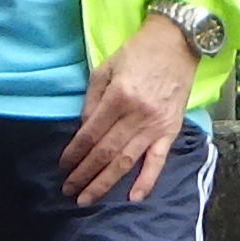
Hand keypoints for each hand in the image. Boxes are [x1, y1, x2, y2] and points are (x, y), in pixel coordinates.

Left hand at [58, 15, 200, 206]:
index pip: (90, 134)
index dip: (74, 153)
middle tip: (68, 190)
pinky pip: (158, 160)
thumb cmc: (137, 53)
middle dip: (84, 174)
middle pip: (105, 152)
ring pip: (126, 161)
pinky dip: (146, 181)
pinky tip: (133, 198)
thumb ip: (92, 100)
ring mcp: (155, 125)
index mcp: (118, 97)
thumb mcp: (105, 68)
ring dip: (105, 182)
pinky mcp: (171, 130)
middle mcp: (137, 115)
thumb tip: (83, 130)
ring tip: (88, 198)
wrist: (177, 42)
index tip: (62, 166)